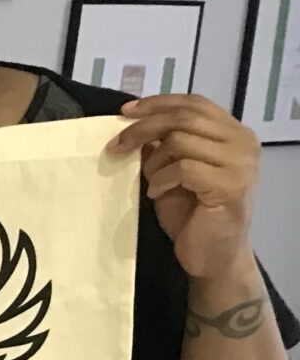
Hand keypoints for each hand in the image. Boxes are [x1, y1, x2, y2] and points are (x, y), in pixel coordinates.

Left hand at [109, 96, 259, 281]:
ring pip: (181, 141)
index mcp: (233, 133)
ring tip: (152, 183)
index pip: (195, 103)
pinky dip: (162, 180)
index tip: (125, 111)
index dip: (158, 103)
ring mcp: (240, 164)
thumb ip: (166, 147)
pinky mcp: (230, 185)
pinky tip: (159, 194)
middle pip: (184, 118)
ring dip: (154, 162)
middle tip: (116, 145)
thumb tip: (136, 124)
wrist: (212, 256)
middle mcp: (242, 142)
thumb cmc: (192, 216)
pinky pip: (183, 168)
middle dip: (144, 128)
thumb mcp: (174, 172)